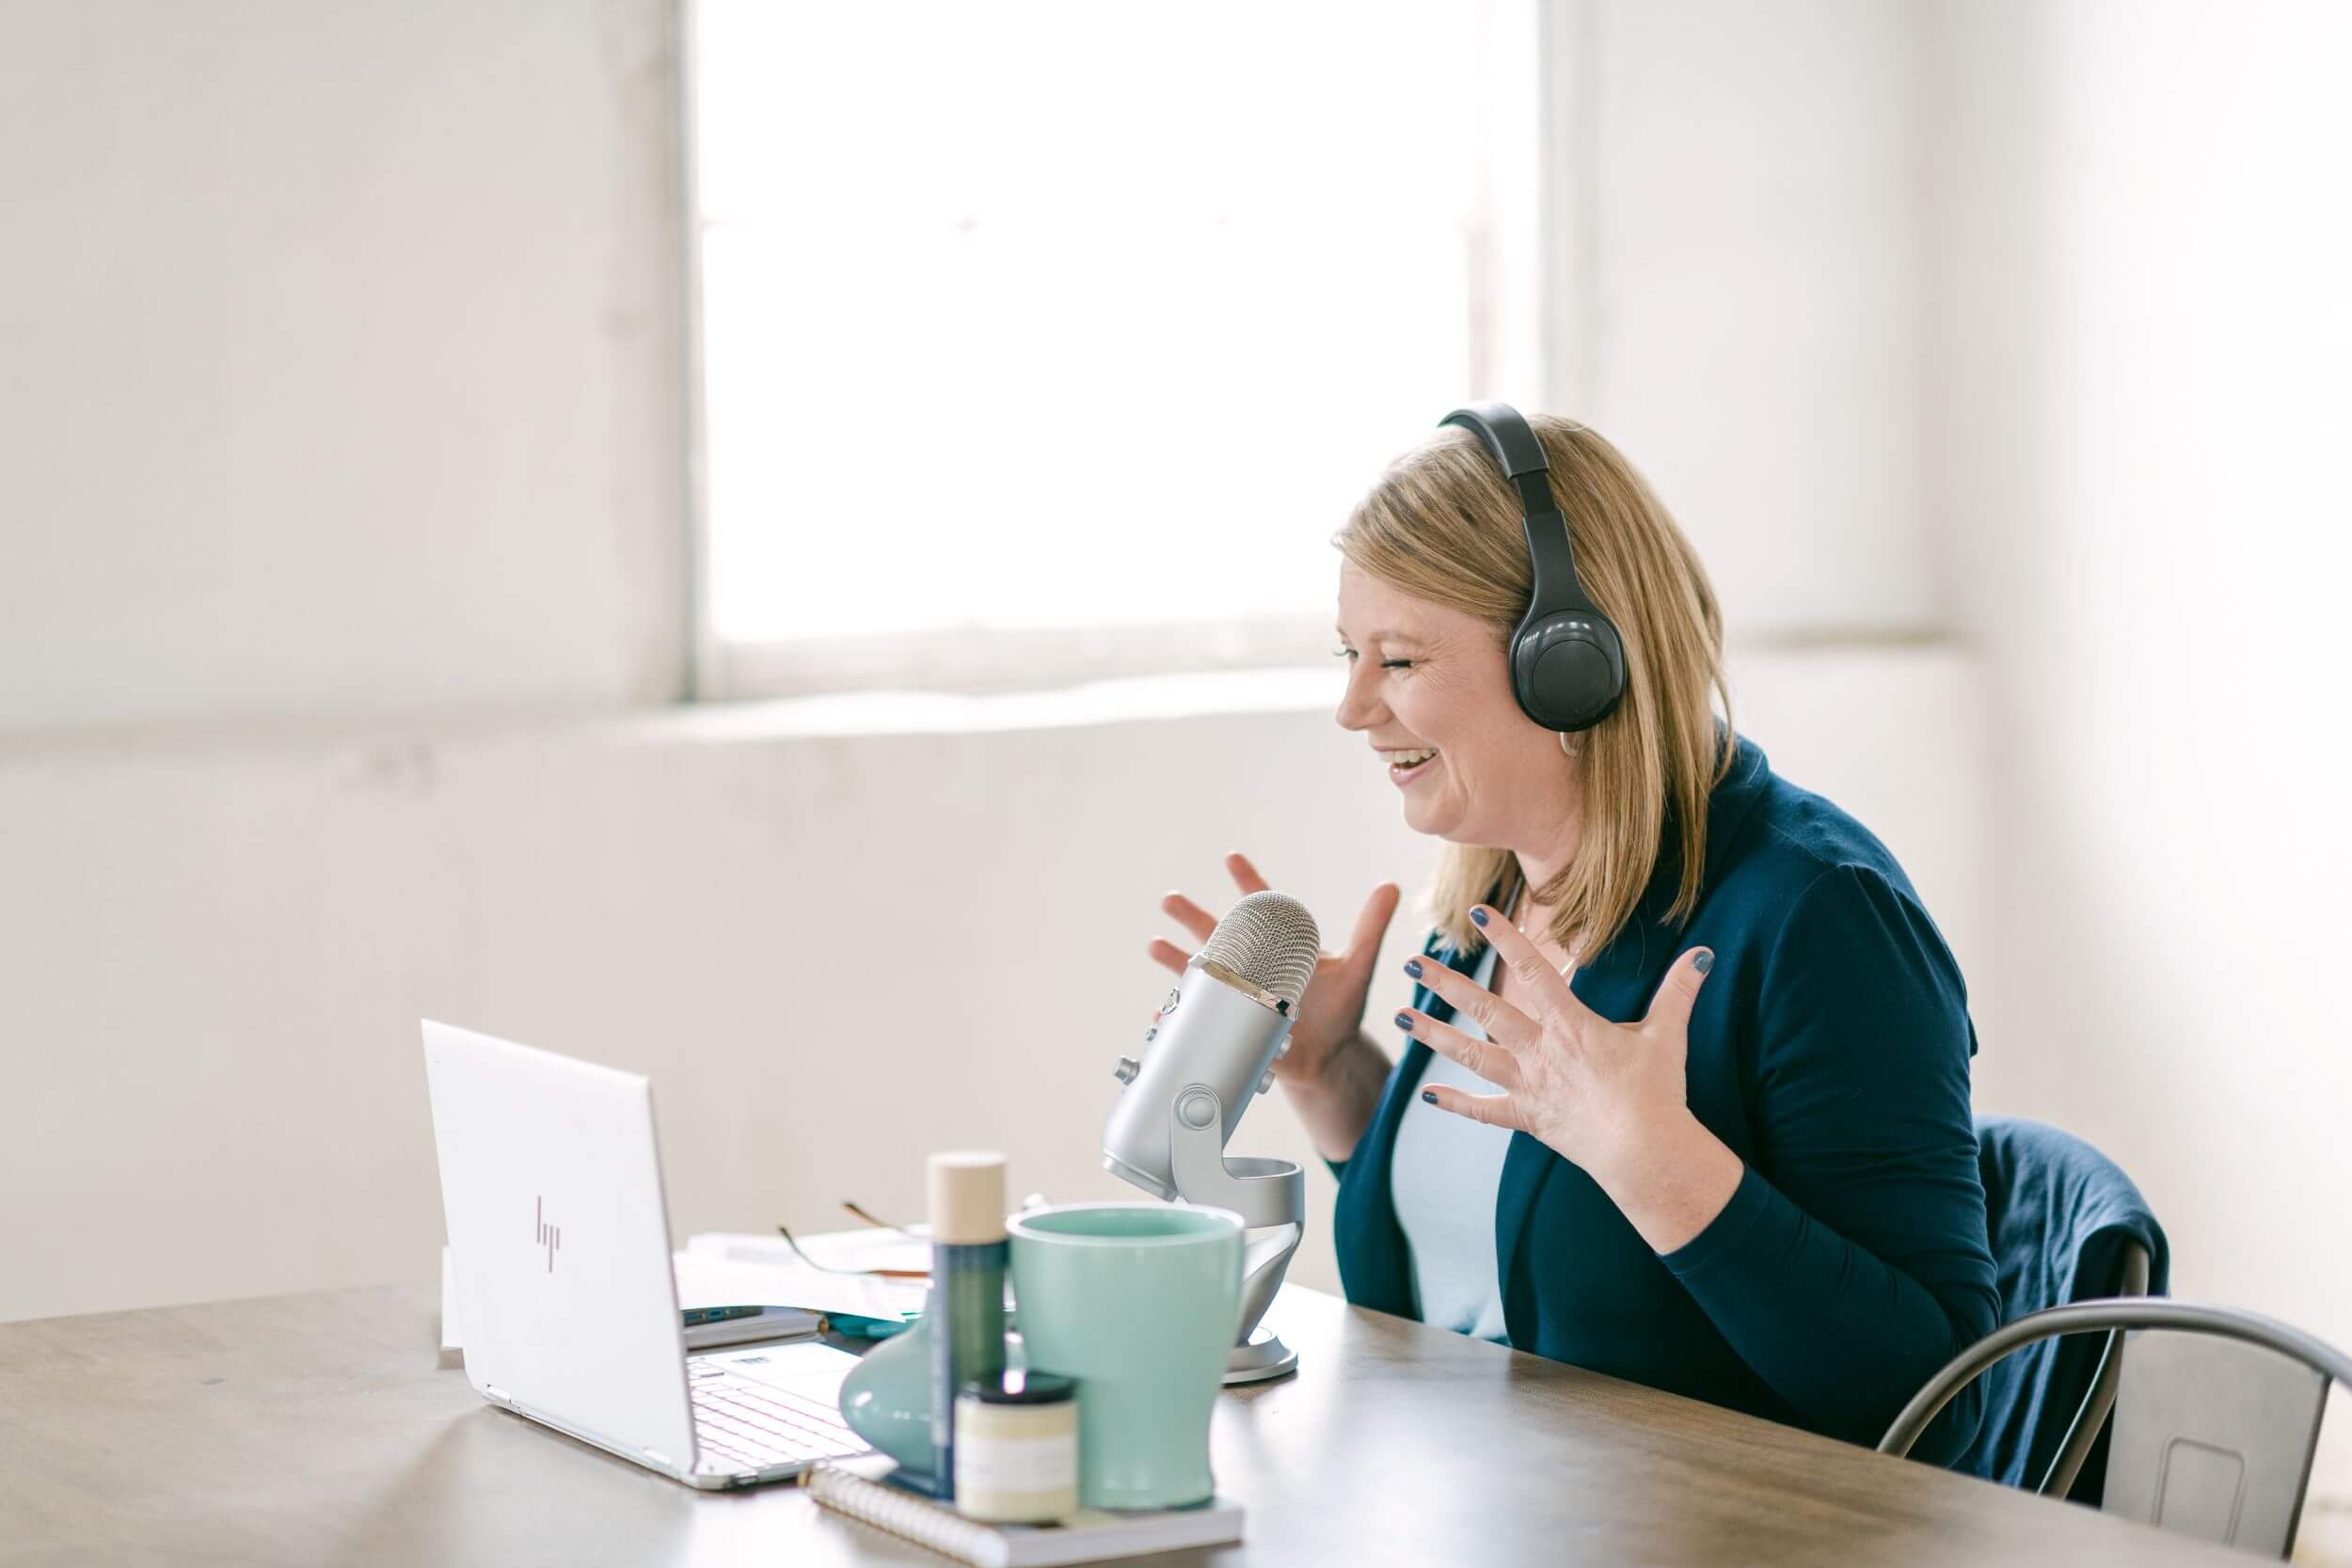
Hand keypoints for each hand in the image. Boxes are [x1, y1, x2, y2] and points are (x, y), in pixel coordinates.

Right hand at [1151, 852, 1400, 1088]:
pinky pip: (1201, 1017)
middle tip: (1170, 899)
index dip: (1248, 882)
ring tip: (1154, 944)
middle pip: (1218, 935)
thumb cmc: (1341, 1010)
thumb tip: (1390, 886)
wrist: (1328, 1059)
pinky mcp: (1233, 1025)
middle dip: (1193, 916)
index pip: (1261, 907)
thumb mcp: (1357, 967)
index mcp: (1280, 946)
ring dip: (1176, 959)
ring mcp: (1238, 994)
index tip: (1232, 858)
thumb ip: (1370, 927)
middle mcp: (1252, 966)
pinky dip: (1180, 1013)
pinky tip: (1162, 1011)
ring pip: (1201, 972)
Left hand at [1395, 902, 1713, 1190]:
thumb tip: (1703, 953)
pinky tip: (1427, 1095)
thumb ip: (1679, 991)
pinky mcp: (1528, 1118)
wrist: (1645, 1153)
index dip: (1506, 938)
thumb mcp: (1667, 1035)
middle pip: (1485, 1010)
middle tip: (1412, 961)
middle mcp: (1541, 1051)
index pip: (1533, 971)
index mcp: (1571, 1024)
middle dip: (1446, 983)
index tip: (1478, 912)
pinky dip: (1456, 1104)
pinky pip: (1485, 1111)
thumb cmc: (1657, 1093)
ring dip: (1433, 1035)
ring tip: (1399, 1015)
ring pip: (1472, 1055)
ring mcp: (1529, 1086)